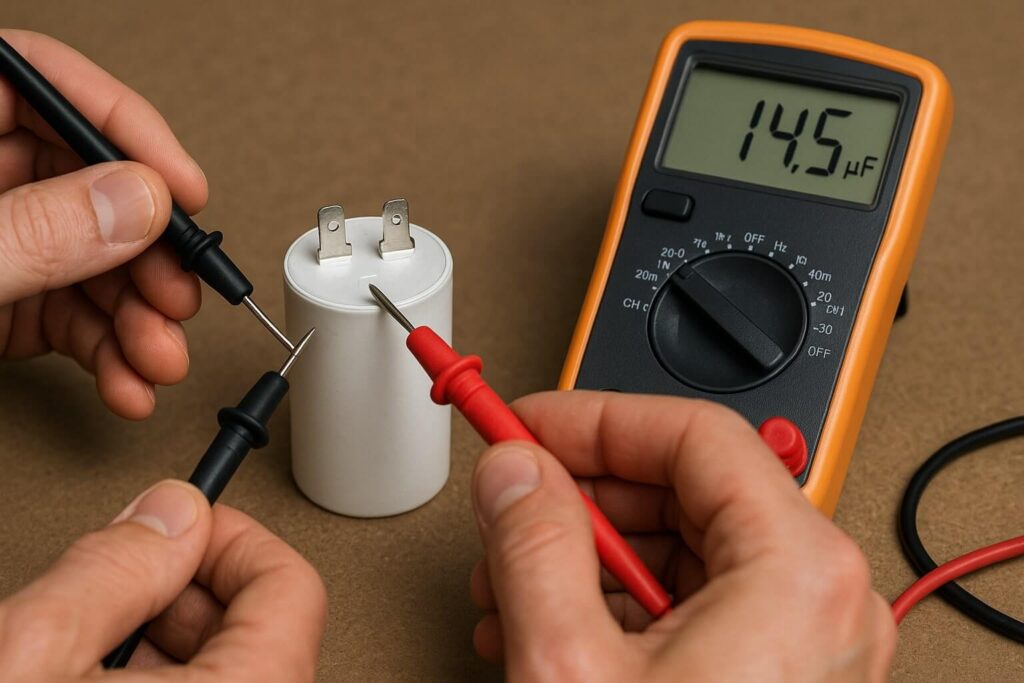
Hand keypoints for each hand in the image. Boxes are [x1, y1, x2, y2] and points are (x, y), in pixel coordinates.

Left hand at [0, 29, 206, 418]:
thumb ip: (38, 229)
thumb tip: (138, 201)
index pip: (50, 85)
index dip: (130, 131)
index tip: (185, 190)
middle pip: (93, 188)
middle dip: (148, 258)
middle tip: (179, 295)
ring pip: (94, 263)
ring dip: (140, 321)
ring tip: (158, 359)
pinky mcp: (1, 299)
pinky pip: (71, 316)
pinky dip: (107, 355)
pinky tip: (128, 381)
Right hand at [0, 480, 326, 679]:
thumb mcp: (36, 655)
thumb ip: (114, 569)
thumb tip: (169, 512)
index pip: (292, 586)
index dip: (230, 537)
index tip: (180, 525)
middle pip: (264, 626)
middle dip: (188, 589)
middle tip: (123, 581)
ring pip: (234, 666)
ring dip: (169, 640)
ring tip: (96, 642)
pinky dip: (166, 681)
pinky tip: (99, 680)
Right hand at [469, 391, 894, 681]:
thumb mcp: (569, 668)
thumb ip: (532, 546)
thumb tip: (513, 475)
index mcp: (796, 573)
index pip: (693, 435)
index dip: (595, 419)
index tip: (527, 425)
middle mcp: (817, 598)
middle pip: (686, 487)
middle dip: (580, 492)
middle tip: (511, 500)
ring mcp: (799, 639)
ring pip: (679, 544)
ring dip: (584, 551)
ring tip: (511, 580)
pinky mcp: (770, 672)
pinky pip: (687, 600)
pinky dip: (611, 600)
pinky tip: (548, 622)